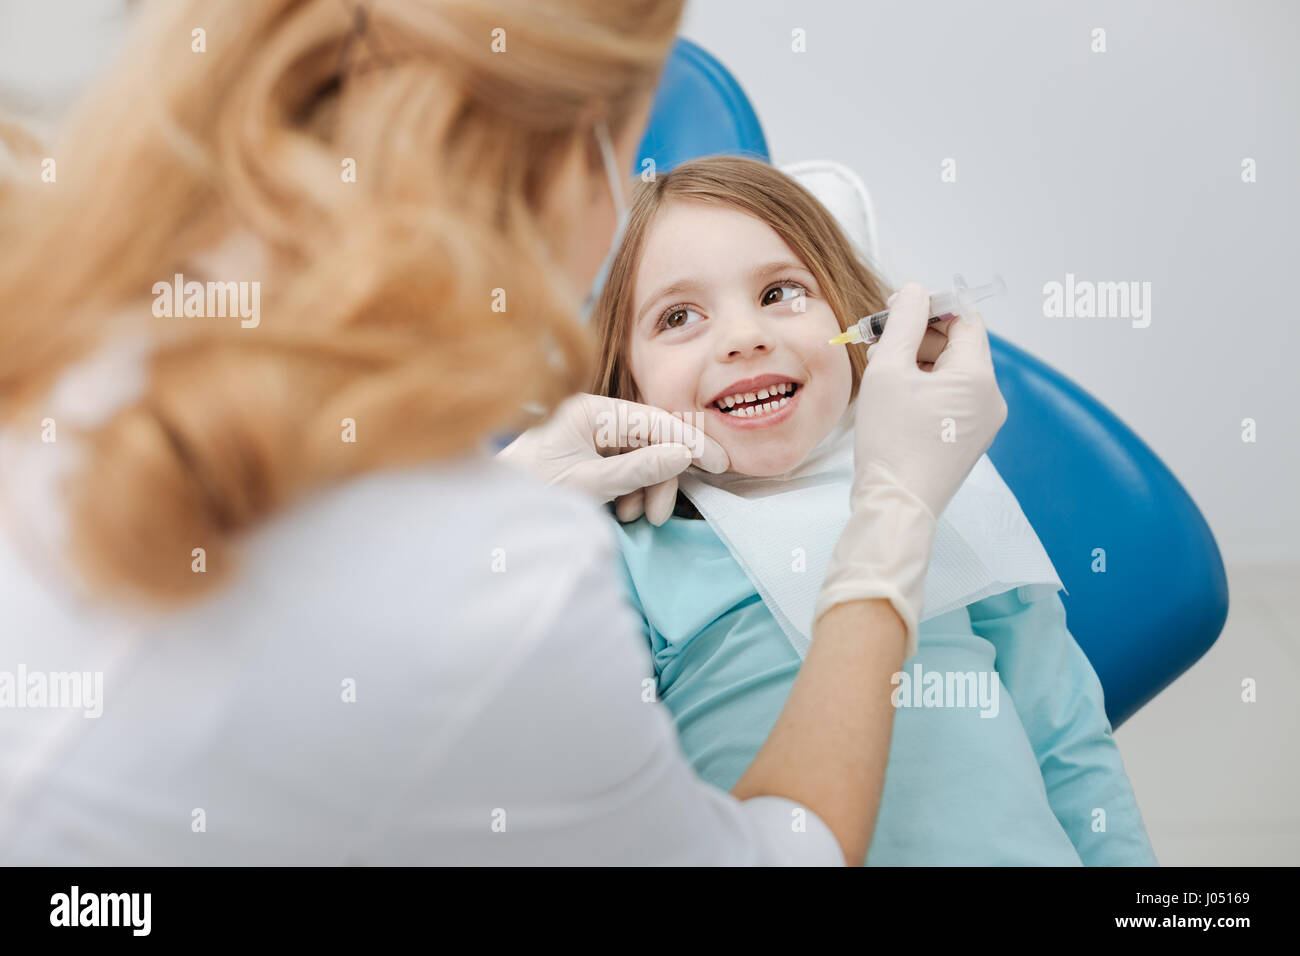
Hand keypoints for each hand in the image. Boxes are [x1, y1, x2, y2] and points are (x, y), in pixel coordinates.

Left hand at [496, 393, 728, 524]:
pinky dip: (632, 491)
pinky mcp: (590, 455)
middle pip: (650, 439)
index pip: (653, 420)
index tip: (719, 462)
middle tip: (661, 514)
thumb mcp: (589, 484)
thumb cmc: (531, 492)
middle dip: (661, 477)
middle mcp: (592, 417)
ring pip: (641, 457)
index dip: (690, 441)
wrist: (490, 514)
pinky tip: (623, 512)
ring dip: (646, 489)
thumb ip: (638, 469)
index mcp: (589, 411)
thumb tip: (683, 454)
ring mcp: (591, 436)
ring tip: (635, 518)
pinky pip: (626, 467)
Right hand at [815, 282, 1007, 656]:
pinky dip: (927, 387)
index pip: (965, 319)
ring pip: (954, 373)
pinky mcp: (969, 441)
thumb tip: (913, 292)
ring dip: (920, 361)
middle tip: (880, 337)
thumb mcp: (888, 371)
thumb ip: (901, 323)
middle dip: (920, 335)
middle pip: (960, 346)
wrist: (896, 505)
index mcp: (978, 377)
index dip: (931, 306)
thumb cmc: (890, 440)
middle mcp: (991, 398)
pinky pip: (953, 399)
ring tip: (882, 366)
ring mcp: (984, 423)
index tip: (895, 308)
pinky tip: (896, 394)